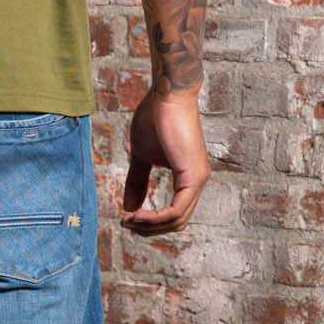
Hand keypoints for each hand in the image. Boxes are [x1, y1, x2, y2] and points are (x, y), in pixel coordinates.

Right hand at [121, 84, 209, 236]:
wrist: (166, 95)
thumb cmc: (155, 118)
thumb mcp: (141, 156)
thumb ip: (138, 181)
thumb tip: (128, 208)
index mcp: (189, 178)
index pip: (174, 214)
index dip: (150, 222)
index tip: (126, 218)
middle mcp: (198, 182)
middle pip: (176, 223)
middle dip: (149, 229)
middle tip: (125, 224)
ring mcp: (198, 179)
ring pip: (177, 220)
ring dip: (150, 226)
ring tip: (128, 220)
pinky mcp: (193, 175)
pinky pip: (176, 210)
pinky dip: (155, 218)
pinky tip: (137, 215)